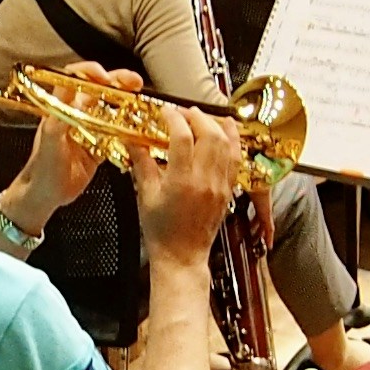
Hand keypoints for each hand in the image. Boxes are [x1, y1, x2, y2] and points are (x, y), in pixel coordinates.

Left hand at [12, 68, 130, 222]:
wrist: (43, 196)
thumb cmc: (41, 170)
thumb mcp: (49, 140)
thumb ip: (59, 115)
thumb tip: (70, 90)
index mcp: (61, 109)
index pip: (74, 79)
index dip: (90, 72)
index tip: (106, 76)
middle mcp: (76, 116)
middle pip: (98, 90)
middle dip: (117, 82)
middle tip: (135, 82)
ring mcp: (88, 131)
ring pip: (110, 110)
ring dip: (126, 104)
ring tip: (141, 101)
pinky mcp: (98, 149)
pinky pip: (116, 135)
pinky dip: (128, 130)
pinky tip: (139, 128)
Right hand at [133, 102, 243, 266]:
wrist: (182, 257)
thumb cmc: (162, 232)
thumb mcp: (146, 196)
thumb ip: (142, 164)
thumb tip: (134, 140)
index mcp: (181, 181)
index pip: (182, 137)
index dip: (173, 118)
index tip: (165, 112)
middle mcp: (204, 181)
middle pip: (208, 134)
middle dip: (196, 116)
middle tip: (182, 113)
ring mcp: (219, 185)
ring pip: (225, 143)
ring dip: (214, 124)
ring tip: (201, 117)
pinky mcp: (228, 190)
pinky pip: (235, 159)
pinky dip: (232, 140)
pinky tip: (226, 130)